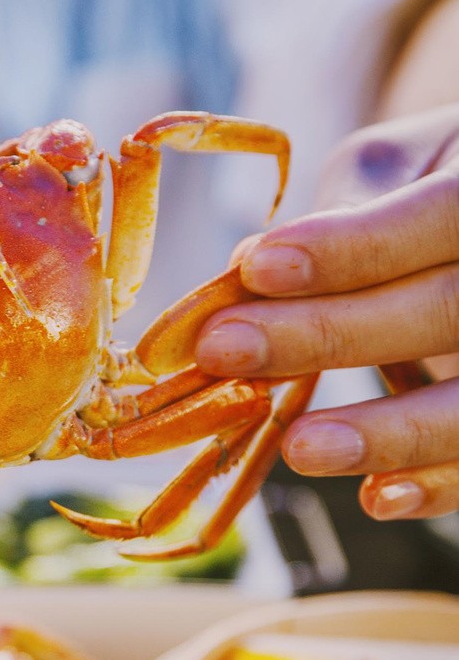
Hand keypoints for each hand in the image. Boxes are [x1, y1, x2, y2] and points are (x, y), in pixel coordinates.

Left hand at [194, 105, 458, 519]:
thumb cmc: (432, 179)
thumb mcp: (399, 163)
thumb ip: (342, 208)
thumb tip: (252, 269)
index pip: (438, 216)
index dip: (351, 246)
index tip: (257, 268)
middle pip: (445, 310)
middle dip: (329, 335)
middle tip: (224, 351)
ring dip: (386, 431)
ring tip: (299, 447)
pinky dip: (436, 485)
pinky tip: (376, 497)